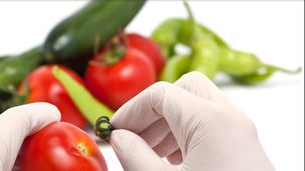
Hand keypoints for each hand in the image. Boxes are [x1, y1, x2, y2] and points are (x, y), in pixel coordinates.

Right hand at [109, 72, 273, 170]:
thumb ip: (135, 156)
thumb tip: (120, 139)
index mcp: (210, 120)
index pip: (160, 95)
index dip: (131, 110)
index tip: (115, 129)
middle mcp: (229, 119)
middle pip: (184, 90)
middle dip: (153, 109)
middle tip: (134, 133)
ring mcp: (239, 131)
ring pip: (197, 106)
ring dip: (167, 123)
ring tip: (148, 150)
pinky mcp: (241, 147)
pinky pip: (208, 125)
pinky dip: (184, 134)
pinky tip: (171, 160)